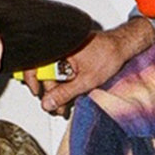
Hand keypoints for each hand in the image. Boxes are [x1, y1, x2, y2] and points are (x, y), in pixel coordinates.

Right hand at [22, 18, 154, 115]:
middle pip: (44, 74)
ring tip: (66, 105)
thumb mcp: (86, 80)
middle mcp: (59, 49)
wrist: (122, 47)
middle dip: (50, 94)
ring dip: (58, 92)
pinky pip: (61, 72)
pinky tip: (71, 94)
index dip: (33, 82)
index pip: (34, 65)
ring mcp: (64, 54)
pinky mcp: (70, 57)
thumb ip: (64, 93)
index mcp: (59, 49)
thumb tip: (48, 103)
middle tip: (58, 108)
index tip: (38, 94)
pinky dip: (64, 84)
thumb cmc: (108, 55)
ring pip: (53, 76)